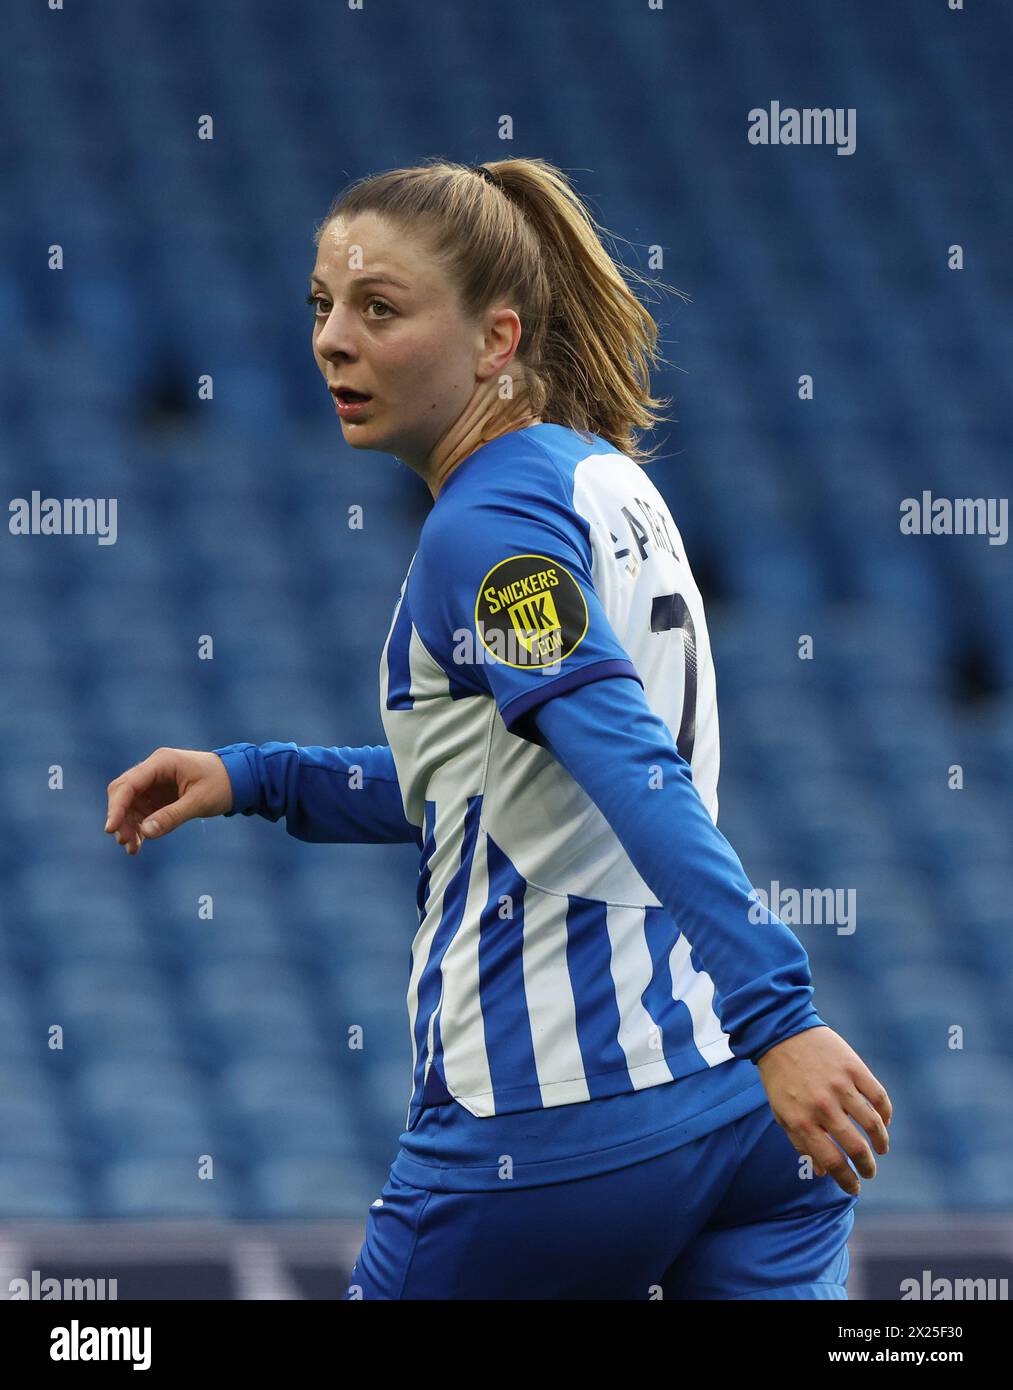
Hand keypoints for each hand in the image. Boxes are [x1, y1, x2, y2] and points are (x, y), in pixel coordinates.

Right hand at [105, 747, 233, 854]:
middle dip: (121, 818)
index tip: (111, 829)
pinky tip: (139, 844)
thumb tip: (145, 833)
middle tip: (125, 842)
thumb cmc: (222, 784)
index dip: (116, 807)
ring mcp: (154, 782)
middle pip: (123, 793)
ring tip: (132, 849)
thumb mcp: (199, 801)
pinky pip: (141, 810)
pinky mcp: (158, 794)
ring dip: (128, 825)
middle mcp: (154, 769)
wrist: (239, 779)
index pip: (129, 784)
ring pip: (129, 804)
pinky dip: (138, 826)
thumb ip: (172, 816)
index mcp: (162, 762)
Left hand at [755, 1025, 891, 1196]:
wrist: (781, 1032)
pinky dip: (885, 1113)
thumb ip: (801, 1143)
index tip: (855, 1188)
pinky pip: (879, 1097)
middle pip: (856, 1148)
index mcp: (801, 1120)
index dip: (847, 1181)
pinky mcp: (854, 1068)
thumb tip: (823, 1174)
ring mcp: (840, 1086)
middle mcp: (822, 1106)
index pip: (832, 1162)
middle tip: (870, 1171)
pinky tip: (883, 1121)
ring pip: (873, 1124)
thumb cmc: (780, 1077)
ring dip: (881, 1142)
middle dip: (867, 1166)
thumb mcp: (781, 1113)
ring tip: (881, 1149)